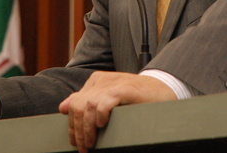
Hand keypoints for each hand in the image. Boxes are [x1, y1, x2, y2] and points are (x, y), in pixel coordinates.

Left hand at [58, 71, 174, 152]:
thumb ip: (86, 101)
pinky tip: (102, 125)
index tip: (76, 142)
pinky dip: (100, 115)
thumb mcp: (108, 99)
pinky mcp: (125, 89)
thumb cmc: (137, 99)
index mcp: (96, 81)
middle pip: (78, 106)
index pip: (74, 103)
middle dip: (77, 130)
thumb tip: (62, 107)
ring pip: (88, 106)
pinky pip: (104, 102)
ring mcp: (113, 83)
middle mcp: (101, 80)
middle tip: (83, 148)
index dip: (72, 125)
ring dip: (87, 129)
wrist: (164, 89)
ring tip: (91, 143)